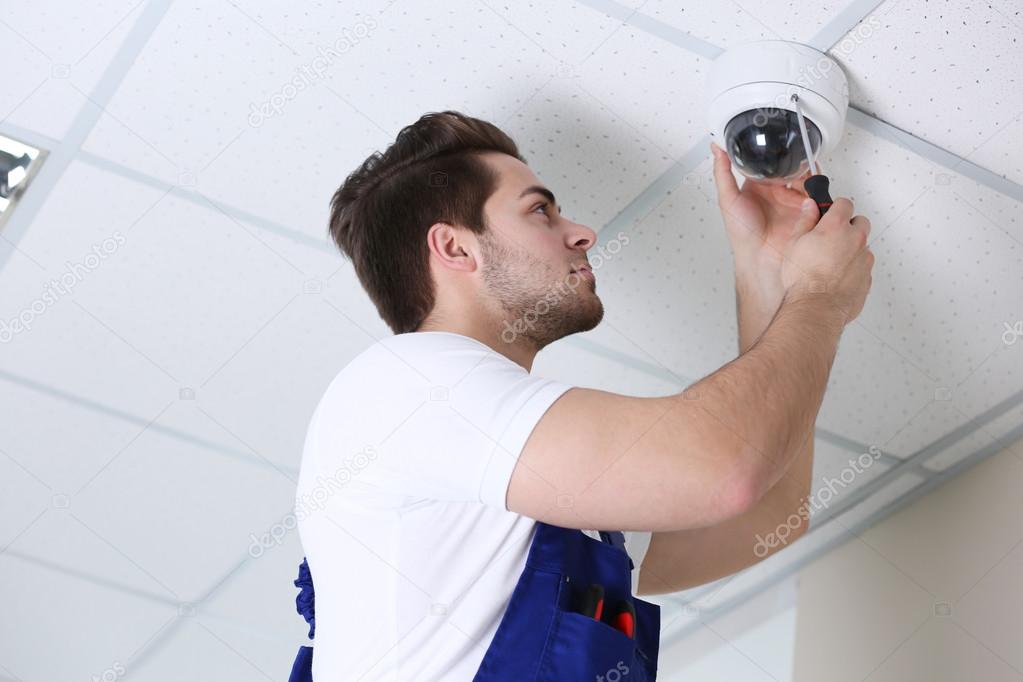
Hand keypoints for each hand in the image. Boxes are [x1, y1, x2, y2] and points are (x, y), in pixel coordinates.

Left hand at [710, 141, 820, 269]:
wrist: (761, 256)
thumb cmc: (742, 233)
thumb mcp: (728, 199)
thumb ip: (723, 173)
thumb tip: (717, 149)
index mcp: (758, 187)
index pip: (768, 163)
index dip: (772, 151)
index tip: (776, 138)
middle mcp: (776, 192)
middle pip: (789, 167)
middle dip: (794, 158)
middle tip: (795, 152)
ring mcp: (792, 200)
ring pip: (805, 176)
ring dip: (807, 169)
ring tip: (803, 167)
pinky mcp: (806, 209)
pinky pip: (816, 192)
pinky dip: (818, 185)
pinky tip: (813, 182)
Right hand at [781, 197, 874, 324]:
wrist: (815, 308)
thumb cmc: (803, 279)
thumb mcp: (794, 243)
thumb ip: (805, 220)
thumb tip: (810, 207)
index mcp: (836, 227)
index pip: (844, 203)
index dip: (835, 207)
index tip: (829, 213)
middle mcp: (855, 240)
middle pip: (861, 222)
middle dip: (849, 226)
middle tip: (832, 237)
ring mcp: (864, 259)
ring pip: (863, 246)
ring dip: (851, 249)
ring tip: (831, 262)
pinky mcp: (868, 277)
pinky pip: (863, 266)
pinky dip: (854, 268)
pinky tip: (837, 276)